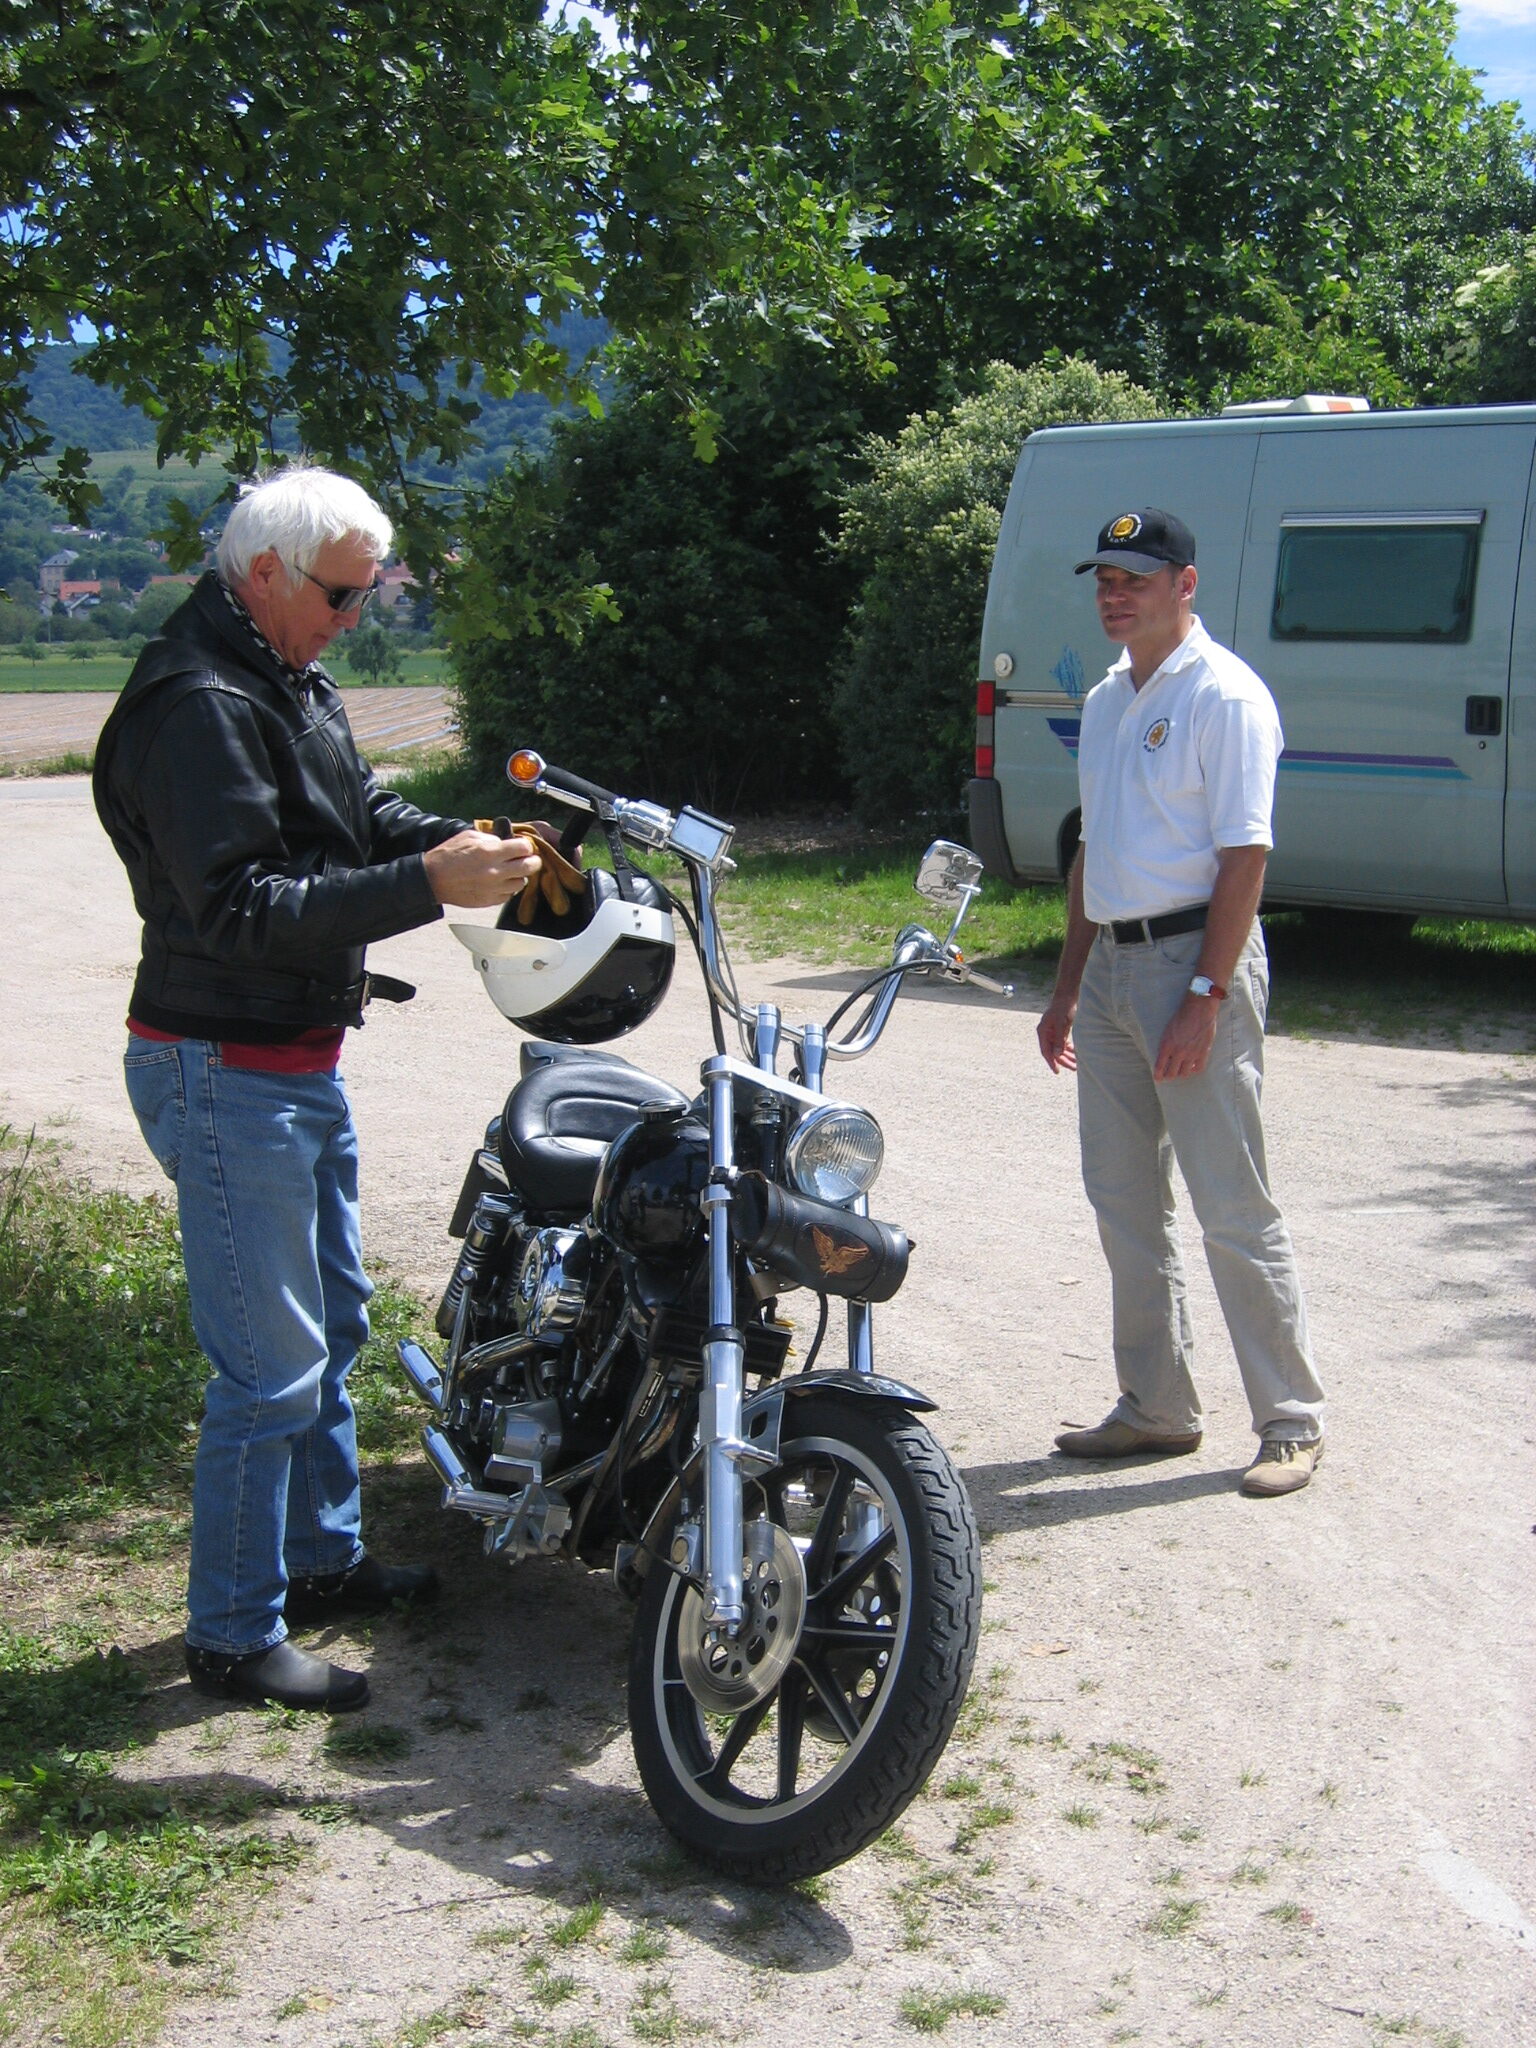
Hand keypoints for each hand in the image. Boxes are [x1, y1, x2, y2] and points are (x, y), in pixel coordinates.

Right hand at [423, 830, 541, 908]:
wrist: (433, 880)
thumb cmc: (448, 855)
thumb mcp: (469, 836)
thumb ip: (491, 838)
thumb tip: (506, 842)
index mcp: (490, 852)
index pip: (524, 847)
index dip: (525, 845)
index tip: (522, 846)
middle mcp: (496, 871)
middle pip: (530, 866)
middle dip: (532, 860)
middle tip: (528, 859)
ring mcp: (494, 888)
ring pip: (522, 883)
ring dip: (519, 875)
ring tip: (510, 871)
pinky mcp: (490, 901)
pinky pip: (509, 895)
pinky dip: (508, 888)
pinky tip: (499, 882)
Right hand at [1037, 995, 1077, 1073]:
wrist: (1068, 995)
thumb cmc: (1063, 1007)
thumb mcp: (1061, 1024)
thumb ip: (1059, 1039)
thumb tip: (1057, 1055)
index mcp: (1043, 1032)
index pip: (1046, 1051)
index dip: (1051, 1062)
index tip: (1057, 1071)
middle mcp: (1046, 1033)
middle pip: (1054, 1052)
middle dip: (1063, 1060)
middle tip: (1074, 1068)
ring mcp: (1053, 1032)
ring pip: (1059, 1048)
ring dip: (1068, 1056)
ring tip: (1077, 1063)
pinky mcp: (1060, 1030)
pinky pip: (1063, 1043)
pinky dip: (1069, 1049)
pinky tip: (1076, 1053)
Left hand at [1152, 994, 1219, 1081]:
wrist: (1199, 1009)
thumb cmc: (1182, 1015)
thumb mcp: (1168, 1029)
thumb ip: (1167, 1043)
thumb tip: (1166, 1054)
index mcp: (1166, 1045)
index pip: (1160, 1066)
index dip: (1158, 1074)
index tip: (1158, 1078)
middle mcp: (1178, 1052)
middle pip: (1172, 1073)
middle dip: (1168, 1076)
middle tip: (1168, 1076)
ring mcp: (1191, 1053)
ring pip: (1184, 1073)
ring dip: (1181, 1074)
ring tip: (1180, 1072)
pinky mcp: (1203, 1052)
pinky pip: (1198, 1068)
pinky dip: (1194, 1070)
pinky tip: (1192, 1067)